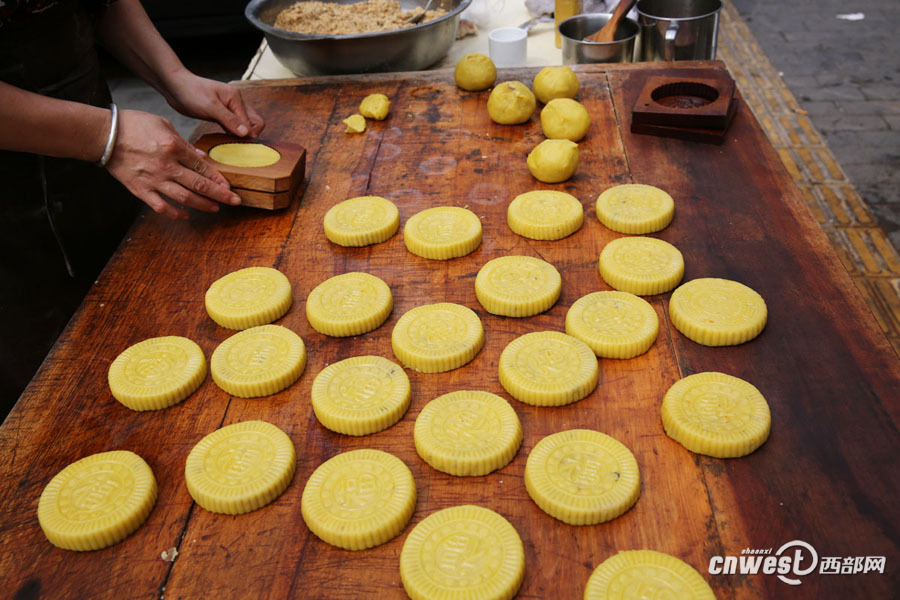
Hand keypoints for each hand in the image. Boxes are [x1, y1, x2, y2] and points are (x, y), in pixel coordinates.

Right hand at [105, 109, 241, 219]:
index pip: (203, 167)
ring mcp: (153, 180)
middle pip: (199, 185)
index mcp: (173, 147)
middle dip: (220, 195)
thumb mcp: (163, 125)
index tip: (230, 186)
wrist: (103, 135)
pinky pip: (161, 207)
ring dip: (203, 205)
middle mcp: (166, 166)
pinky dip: (175, 213)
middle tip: (235, 202)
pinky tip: (186, 215)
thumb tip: (203, 158)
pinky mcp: (140, 190)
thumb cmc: (132, 125)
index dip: (219, 179)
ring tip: (215, 208)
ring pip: (185, 198)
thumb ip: (185, 143)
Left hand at [163, 70, 264, 137]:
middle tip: (237, 146)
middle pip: (254, 123)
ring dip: (240, 135)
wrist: (174, 86)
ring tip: (231, 144)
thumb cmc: (190, 93)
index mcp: (236, 98)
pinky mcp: (221, 113)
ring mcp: (229, 107)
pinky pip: (233, 125)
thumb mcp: (210, 108)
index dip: (247, 136)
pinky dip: (232, 133)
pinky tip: (224, 138)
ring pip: (244, 124)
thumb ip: (229, 120)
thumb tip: (246, 133)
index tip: (240, 146)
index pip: (252, 122)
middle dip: (248, 135)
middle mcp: (236, 102)